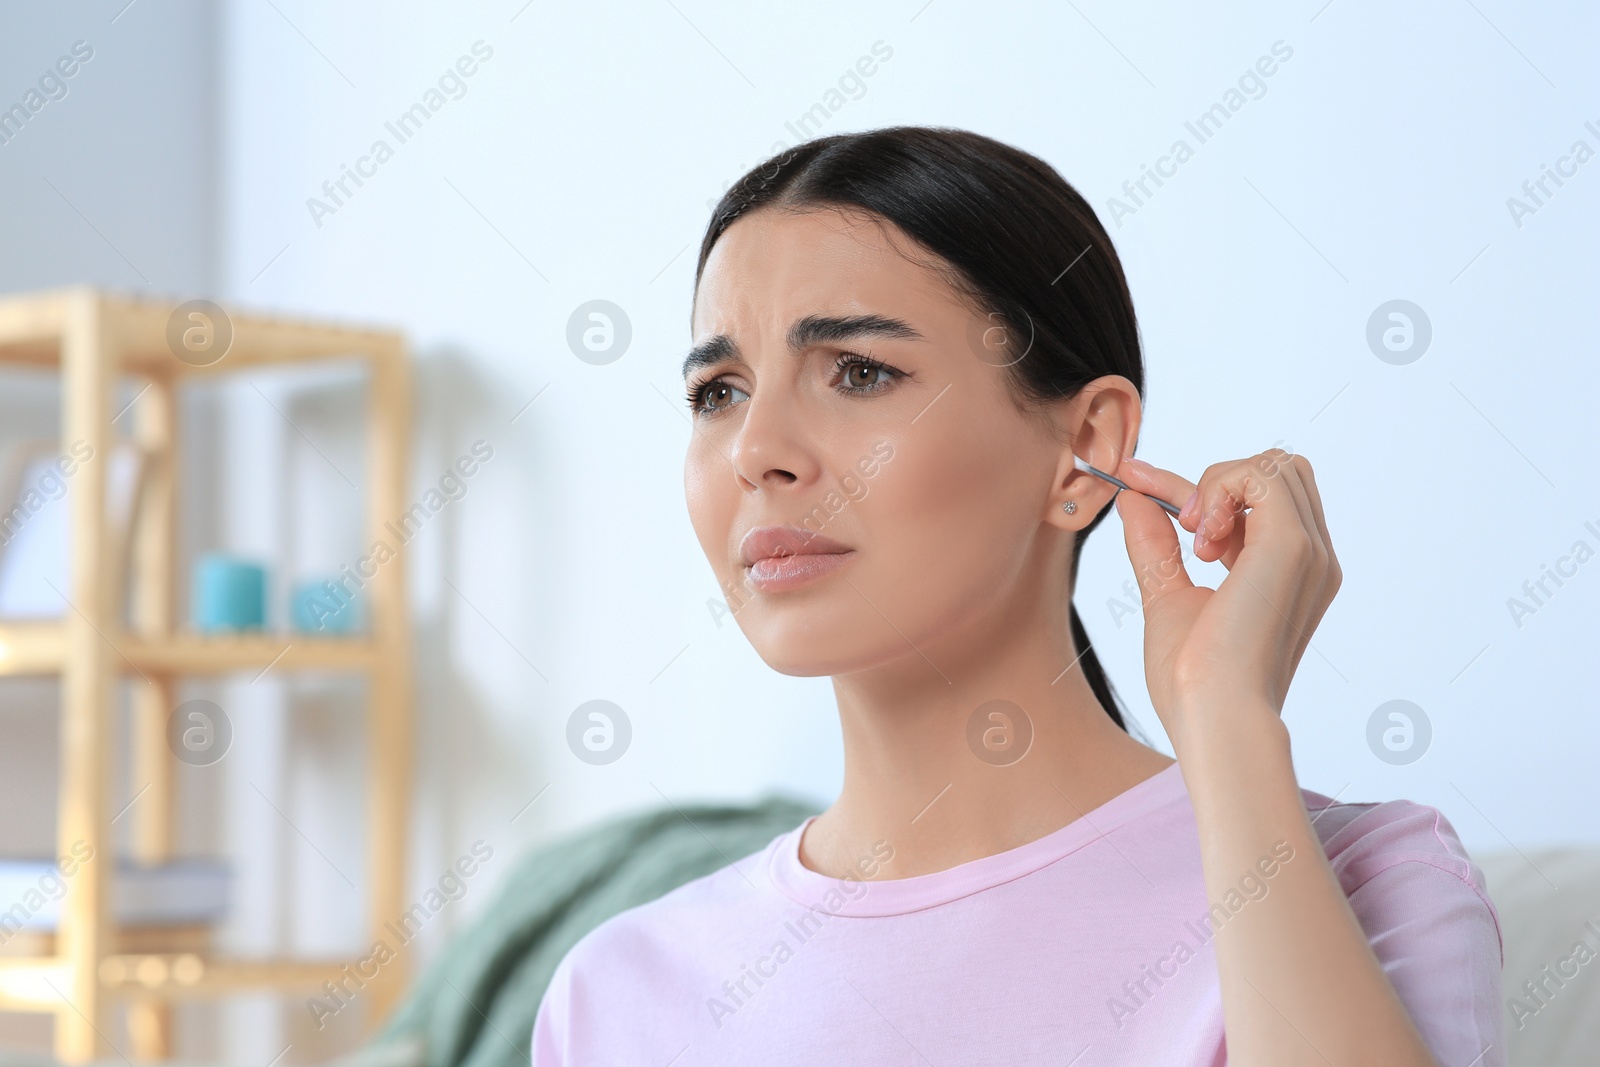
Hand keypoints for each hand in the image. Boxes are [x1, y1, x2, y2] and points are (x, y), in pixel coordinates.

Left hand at [1111, 449, 1341, 751]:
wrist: (1213, 715)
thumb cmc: (1194, 681)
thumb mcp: (1166, 595)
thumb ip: (1156, 546)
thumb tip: (1132, 499)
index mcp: (1291, 575)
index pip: (1254, 503)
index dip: (1194, 488)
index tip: (1133, 480)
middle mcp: (1312, 560)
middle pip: (1275, 474)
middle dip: (1218, 482)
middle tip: (1182, 528)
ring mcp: (1309, 552)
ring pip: (1274, 466)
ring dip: (1220, 485)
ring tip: (1196, 541)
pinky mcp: (1293, 547)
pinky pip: (1263, 475)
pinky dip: (1222, 486)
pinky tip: (1200, 535)